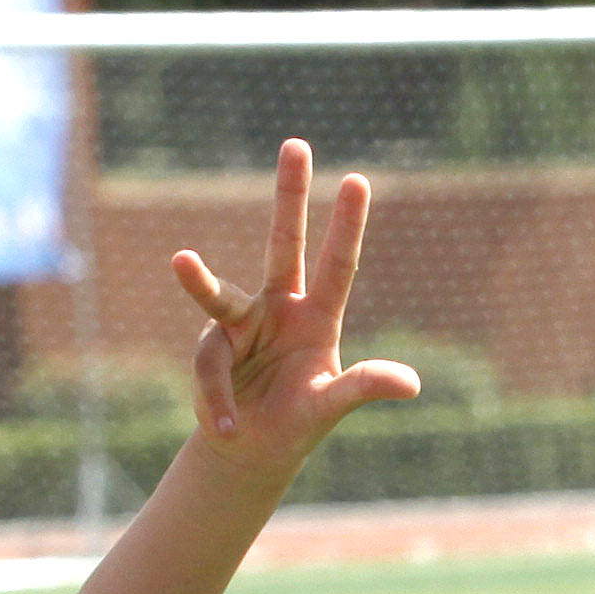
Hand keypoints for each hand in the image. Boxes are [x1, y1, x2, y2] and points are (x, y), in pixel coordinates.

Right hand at [166, 139, 423, 476]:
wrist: (252, 449)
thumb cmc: (298, 420)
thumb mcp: (331, 404)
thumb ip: (363, 387)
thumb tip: (413, 384)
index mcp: (318, 316)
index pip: (339, 265)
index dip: (348, 225)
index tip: (358, 179)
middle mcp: (279, 307)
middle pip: (285, 244)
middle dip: (290, 196)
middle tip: (296, 144)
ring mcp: (240, 324)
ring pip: (220, 296)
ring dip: (200, 279)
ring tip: (181, 260)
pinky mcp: (210, 349)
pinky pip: (209, 371)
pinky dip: (220, 403)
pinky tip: (230, 429)